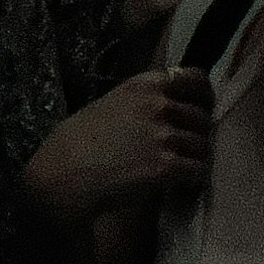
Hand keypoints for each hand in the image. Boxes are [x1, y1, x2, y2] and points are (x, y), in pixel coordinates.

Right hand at [16, 66, 214, 222]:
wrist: (59, 177)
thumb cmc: (75, 143)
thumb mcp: (110, 104)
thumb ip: (143, 101)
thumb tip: (171, 104)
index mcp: (144, 85)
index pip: (194, 78)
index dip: (204, 96)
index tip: (203, 108)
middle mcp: (158, 105)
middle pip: (202, 117)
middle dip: (197, 134)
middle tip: (186, 150)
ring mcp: (164, 135)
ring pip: (203, 145)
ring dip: (195, 159)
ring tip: (180, 170)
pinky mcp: (166, 165)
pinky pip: (198, 170)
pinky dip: (193, 179)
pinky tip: (180, 185)